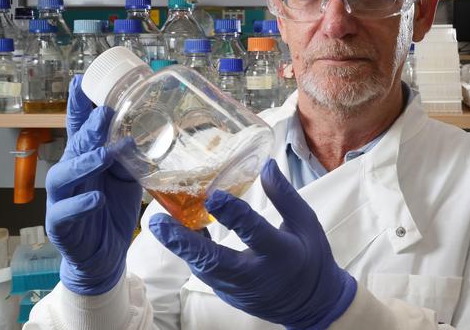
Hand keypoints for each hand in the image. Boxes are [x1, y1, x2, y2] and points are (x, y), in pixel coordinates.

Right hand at [45, 75, 142, 295]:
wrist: (105, 255)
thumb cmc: (112, 210)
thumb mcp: (125, 179)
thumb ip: (128, 158)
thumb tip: (139, 135)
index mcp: (84, 160)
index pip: (79, 129)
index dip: (78, 106)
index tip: (80, 82)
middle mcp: (70, 175)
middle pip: (74, 146)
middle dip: (89, 129)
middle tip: (104, 113)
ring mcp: (62, 199)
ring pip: (65, 175)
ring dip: (85, 163)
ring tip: (104, 155)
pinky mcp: (61, 224)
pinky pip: (66, 212)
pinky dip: (81, 204)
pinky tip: (96, 199)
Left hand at [149, 159, 356, 328]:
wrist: (311, 305)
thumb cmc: (311, 257)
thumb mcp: (306, 223)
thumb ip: (284, 196)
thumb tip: (266, 165)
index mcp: (281, 253)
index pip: (254, 232)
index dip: (233, 214)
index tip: (212, 196)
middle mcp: (256, 275)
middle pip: (214, 260)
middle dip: (184, 242)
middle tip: (158, 222)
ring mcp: (239, 289)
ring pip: (204, 269)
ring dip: (181, 247)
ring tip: (159, 224)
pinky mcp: (229, 294)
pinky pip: (206, 273)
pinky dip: (191, 253)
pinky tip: (176, 233)